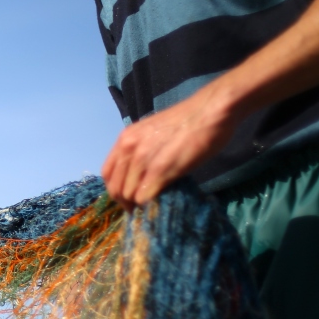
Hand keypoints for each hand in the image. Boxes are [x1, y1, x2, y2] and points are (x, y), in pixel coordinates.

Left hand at [101, 83, 238, 207]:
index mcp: (125, 139)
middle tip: (143, 208)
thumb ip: (142, 154)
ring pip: (128, 195)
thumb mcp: (153, 135)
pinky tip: (161, 203)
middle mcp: (129, 148)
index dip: (117, 190)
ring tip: (154, 205)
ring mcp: (143, 159)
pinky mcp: (161, 169)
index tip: (130, 199)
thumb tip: (140, 178)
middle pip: (115, 188)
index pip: (107, 174)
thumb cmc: (189, 122)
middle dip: (127, 202)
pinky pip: (144, 196)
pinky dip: (150, 205)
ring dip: (139, 205)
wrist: (211, 110)